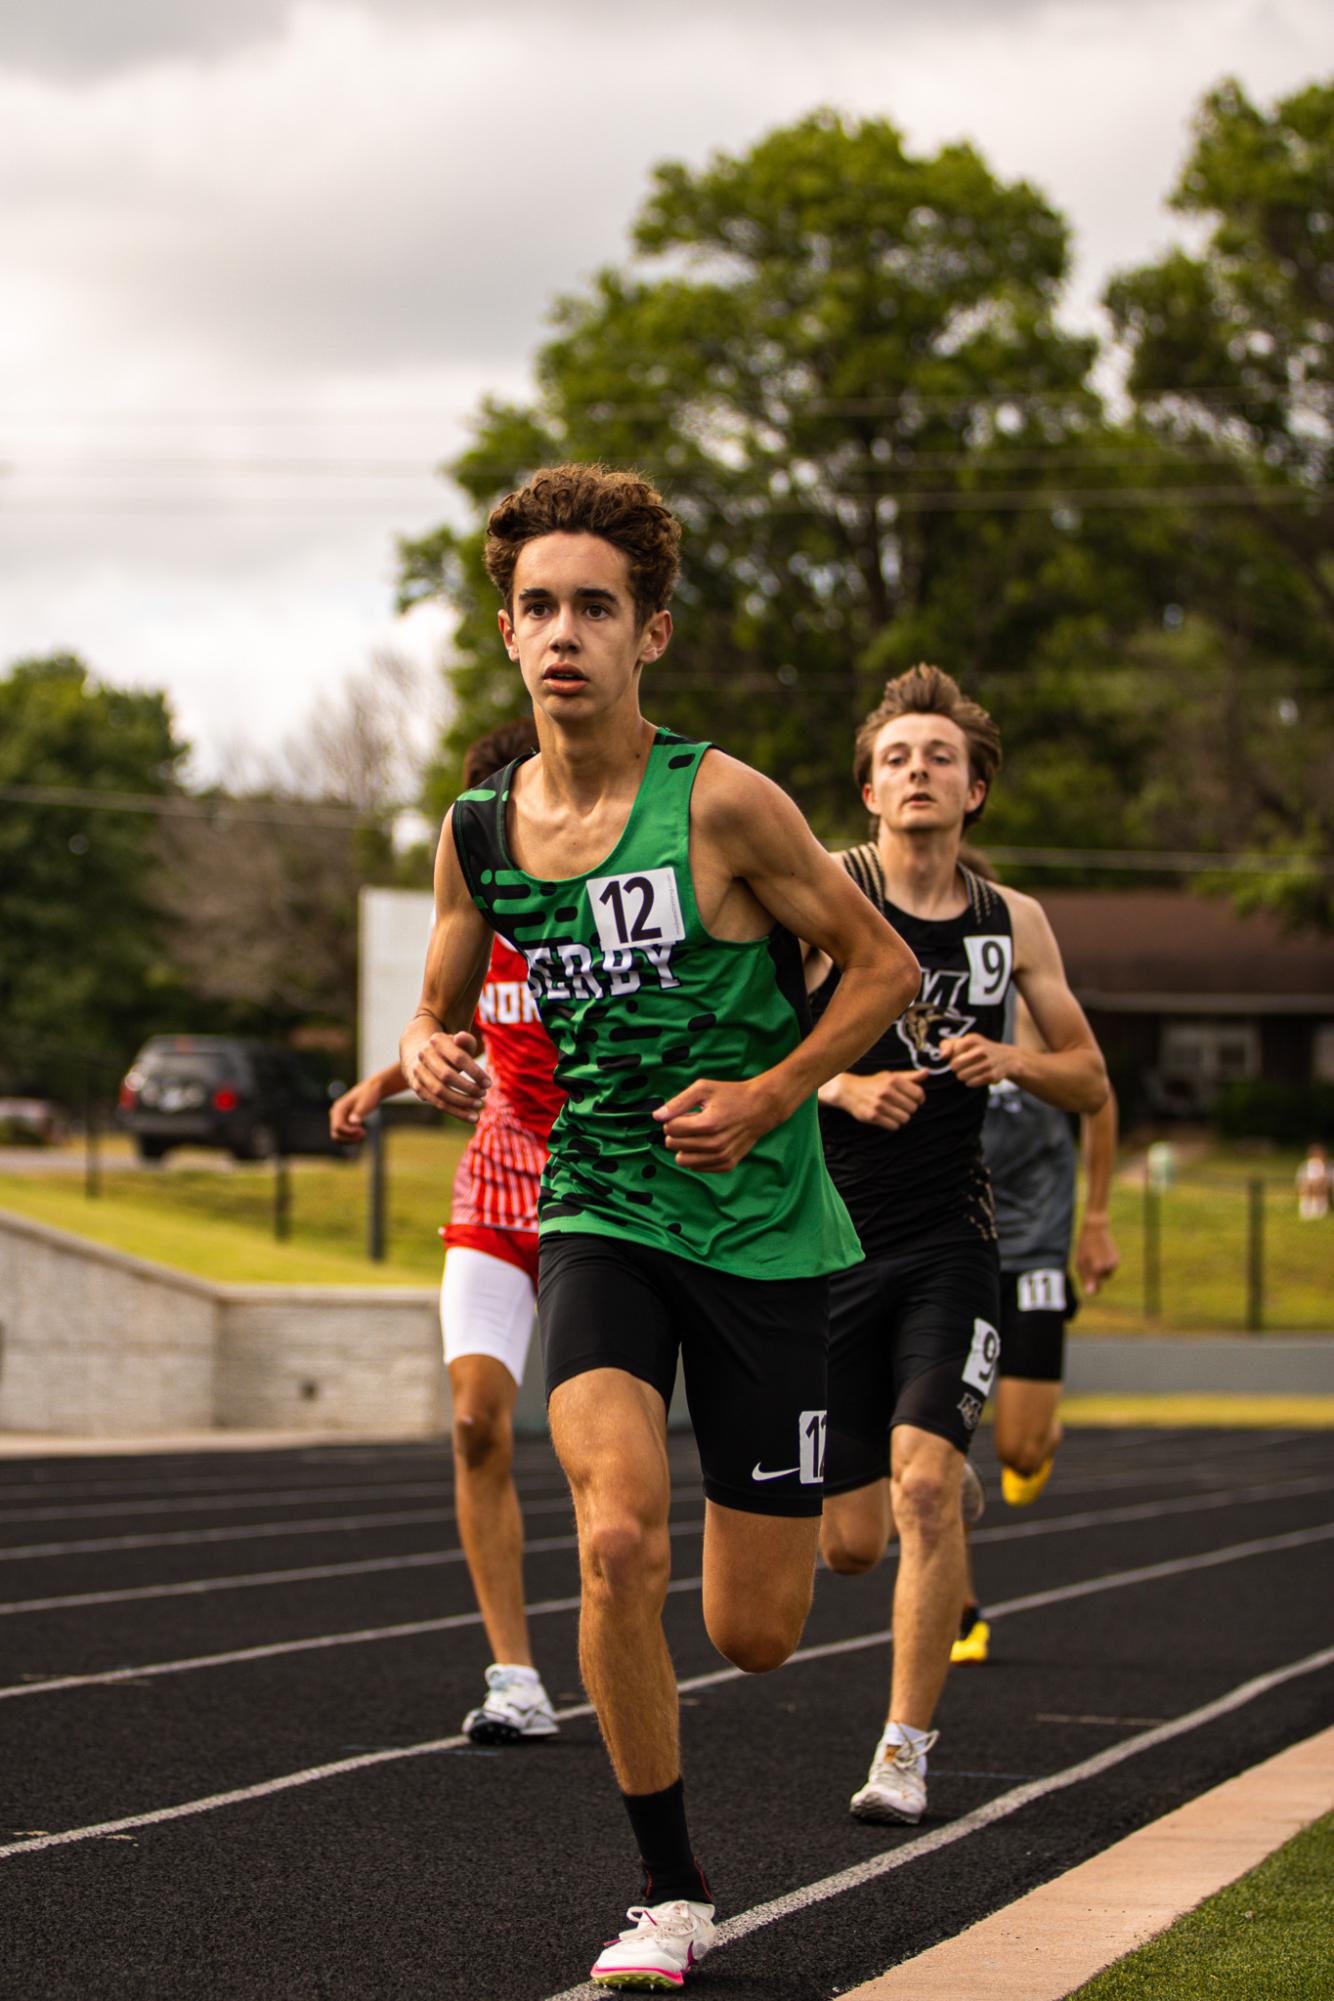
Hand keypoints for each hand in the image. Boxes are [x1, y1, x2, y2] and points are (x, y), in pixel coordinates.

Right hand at [329, 1079, 381, 1142]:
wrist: (372, 1089)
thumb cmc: (370, 1095)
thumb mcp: (366, 1103)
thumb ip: (359, 1113)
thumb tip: (353, 1122)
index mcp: (339, 1108)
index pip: (338, 1127)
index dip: (350, 1133)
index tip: (363, 1131)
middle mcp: (335, 1113)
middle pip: (335, 1134)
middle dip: (349, 1139)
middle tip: (364, 1135)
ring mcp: (338, 1118)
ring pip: (337, 1136)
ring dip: (349, 1140)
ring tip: (363, 1135)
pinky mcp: (343, 1121)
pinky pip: (343, 1134)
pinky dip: (351, 1138)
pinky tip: (362, 1133)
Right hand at [405, 1029, 489, 1122]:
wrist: (419, 1054)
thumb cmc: (449, 1049)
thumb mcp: (459, 1042)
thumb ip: (465, 1041)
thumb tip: (462, 1037)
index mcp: (437, 1041)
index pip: (459, 1058)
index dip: (475, 1072)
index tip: (489, 1083)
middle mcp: (424, 1055)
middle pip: (447, 1076)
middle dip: (468, 1088)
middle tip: (483, 1094)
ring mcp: (418, 1072)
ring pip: (440, 1093)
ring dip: (462, 1102)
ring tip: (479, 1106)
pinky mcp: (417, 1088)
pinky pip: (437, 1103)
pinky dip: (455, 1112)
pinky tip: (471, 1117)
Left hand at [653, 1076, 779, 1172]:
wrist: (761, 1107)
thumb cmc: (731, 1095)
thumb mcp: (704, 1089)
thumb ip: (678, 1102)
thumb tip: (657, 1116)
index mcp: (708, 1123)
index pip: (670, 1129)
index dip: (672, 1119)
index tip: (684, 1114)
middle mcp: (716, 1143)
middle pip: (674, 1145)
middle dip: (676, 1133)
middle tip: (691, 1122)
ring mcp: (722, 1156)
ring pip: (682, 1161)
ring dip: (683, 1147)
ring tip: (695, 1134)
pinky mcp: (727, 1164)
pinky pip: (696, 1168)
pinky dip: (695, 1157)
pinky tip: (704, 1143)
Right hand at [821, 1068, 926, 1129]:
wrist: (848, 1091)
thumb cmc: (873, 1083)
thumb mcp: (891, 1076)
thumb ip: (910, 1076)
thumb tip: (928, 1072)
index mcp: (893, 1080)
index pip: (919, 1094)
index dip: (919, 1098)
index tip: (914, 1099)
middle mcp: (886, 1091)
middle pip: (913, 1108)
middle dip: (909, 1108)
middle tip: (900, 1105)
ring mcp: (879, 1104)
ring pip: (905, 1119)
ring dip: (901, 1117)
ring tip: (893, 1112)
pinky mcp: (872, 1116)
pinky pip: (894, 1126)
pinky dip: (892, 1124)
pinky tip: (886, 1117)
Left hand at [939, 1034, 1014, 1088]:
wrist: (1006, 1058)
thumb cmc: (977, 1050)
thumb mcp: (963, 1042)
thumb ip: (947, 1045)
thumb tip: (943, 1056)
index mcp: (972, 1039)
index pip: (951, 1054)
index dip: (952, 1058)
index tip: (959, 1057)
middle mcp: (981, 1049)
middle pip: (955, 1065)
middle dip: (956, 1068)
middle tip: (962, 1067)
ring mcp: (989, 1063)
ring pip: (962, 1076)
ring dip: (962, 1076)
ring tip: (967, 1073)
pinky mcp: (993, 1075)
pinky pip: (972, 1082)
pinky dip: (970, 1082)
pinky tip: (972, 1079)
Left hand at [1075, 1219, 1119, 1294]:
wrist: (1096, 1230)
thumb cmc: (1085, 1247)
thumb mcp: (1080, 1262)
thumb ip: (1086, 1278)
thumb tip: (1091, 1293)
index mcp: (1097, 1268)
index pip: (1095, 1288)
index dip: (1090, 1286)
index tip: (1087, 1281)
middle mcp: (1107, 1267)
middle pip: (1099, 1281)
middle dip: (1093, 1275)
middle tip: (1087, 1261)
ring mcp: (1114, 1264)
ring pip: (1106, 1276)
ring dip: (1099, 1270)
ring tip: (1093, 1257)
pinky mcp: (1117, 1260)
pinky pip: (1110, 1269)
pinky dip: (1105, 1265)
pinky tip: (1100, 1255)